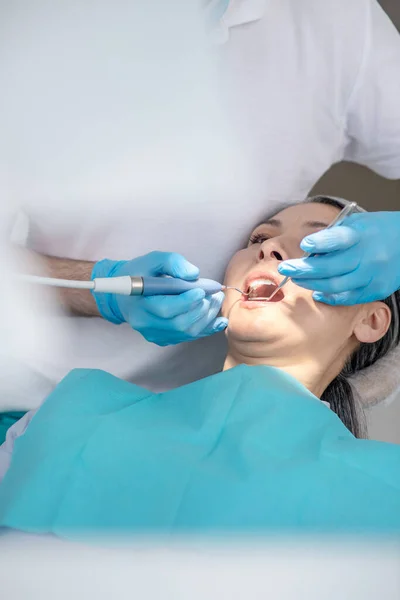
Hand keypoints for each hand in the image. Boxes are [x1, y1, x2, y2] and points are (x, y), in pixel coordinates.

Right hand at [91, 251, 226, 344]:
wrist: (124, 294)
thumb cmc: (140, 274)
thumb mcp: (153, 260)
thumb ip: (172, 263)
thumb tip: (194, 274)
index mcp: (140, 303)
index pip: (165, 309)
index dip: (186, 302)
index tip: (201, 291)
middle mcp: (145, 323)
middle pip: (178, 324)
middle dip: (202, 310)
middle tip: (216, 295)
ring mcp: (154, 334)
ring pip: (186, 332)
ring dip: (207, 318)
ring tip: (216, 301)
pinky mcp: (162, 339)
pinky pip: (187, 337)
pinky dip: (206, 329)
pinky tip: (218, 320)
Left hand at [277, 212, 399, 304]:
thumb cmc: (377, 231)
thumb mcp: (356, 223)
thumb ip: (333, 235)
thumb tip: (308, 249)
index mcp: (362, 234)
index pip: (339, 239)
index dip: (320, 242)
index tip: (304, 245)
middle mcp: (368, 256)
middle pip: (331, 267)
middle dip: (304, 269)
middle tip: (286, 268)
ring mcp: (373, 275)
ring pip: (336, 286)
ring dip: (312, 284)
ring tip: (297, 279)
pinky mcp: (376, 290)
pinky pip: (348, 298)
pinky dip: (330, 296)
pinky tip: (317, 292)